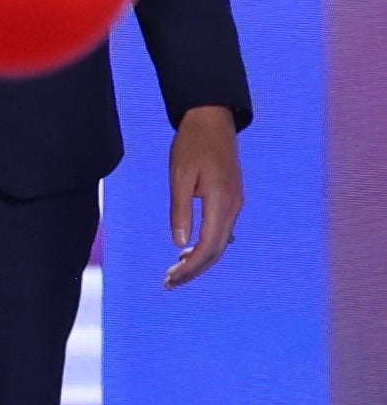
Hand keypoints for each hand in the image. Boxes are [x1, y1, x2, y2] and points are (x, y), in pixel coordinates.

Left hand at [166, 104, 241, 287]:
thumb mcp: (179, 176)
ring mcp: (235, 202)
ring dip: (199, 259)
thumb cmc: (192, 145)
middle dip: (194, 270)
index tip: (171, 280)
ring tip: (175, 271)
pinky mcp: (231, 198)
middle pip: (216, 250)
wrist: (212, 121)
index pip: (208, 247)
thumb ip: (180, 210)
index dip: (191, 268)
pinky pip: (222, 229)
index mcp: (222, 202)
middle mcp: (233, 206)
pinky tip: (190, 251)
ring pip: (220, 241)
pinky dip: (207, 244)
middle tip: (169, 283)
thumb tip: (179, 243)